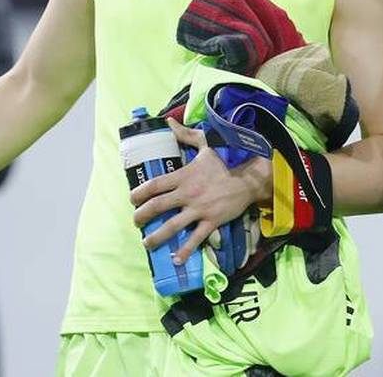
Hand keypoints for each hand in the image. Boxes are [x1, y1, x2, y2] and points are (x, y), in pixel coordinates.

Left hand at [129, 118, 271, 264]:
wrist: (249, 176)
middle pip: (158, 206)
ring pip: (173, 226)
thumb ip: (185, 134)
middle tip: (136, 221)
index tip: (132, 199)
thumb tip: (168, 122)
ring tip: (147, 243)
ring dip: (157, 236)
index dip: (140, 193)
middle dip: (142, 215)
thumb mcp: (206, 143)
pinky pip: (196, 238)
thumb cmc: (227, 159)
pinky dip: (185, 250)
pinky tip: (176, 260)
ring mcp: (199, 209)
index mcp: (184, 175)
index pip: (155, 184)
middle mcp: (188, 193)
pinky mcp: (211, 221)